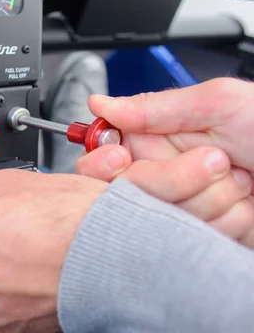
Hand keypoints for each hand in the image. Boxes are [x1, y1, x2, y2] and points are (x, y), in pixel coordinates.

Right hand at [78, 78, 253, 245]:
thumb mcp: (219, 104)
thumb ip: (155, 106)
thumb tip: (101, 104)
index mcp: (164, 136)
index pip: (110, 153)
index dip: (109, 161)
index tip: (122, 158)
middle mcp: (170, 171)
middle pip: (131, 191)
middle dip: (175, 178)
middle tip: (220, 161)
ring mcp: (189, 203)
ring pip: (162, 216)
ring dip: (211, 200)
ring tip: (244, 180)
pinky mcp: (206, 232)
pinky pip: (192, 237)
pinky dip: (226, 222)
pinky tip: (248, 205)